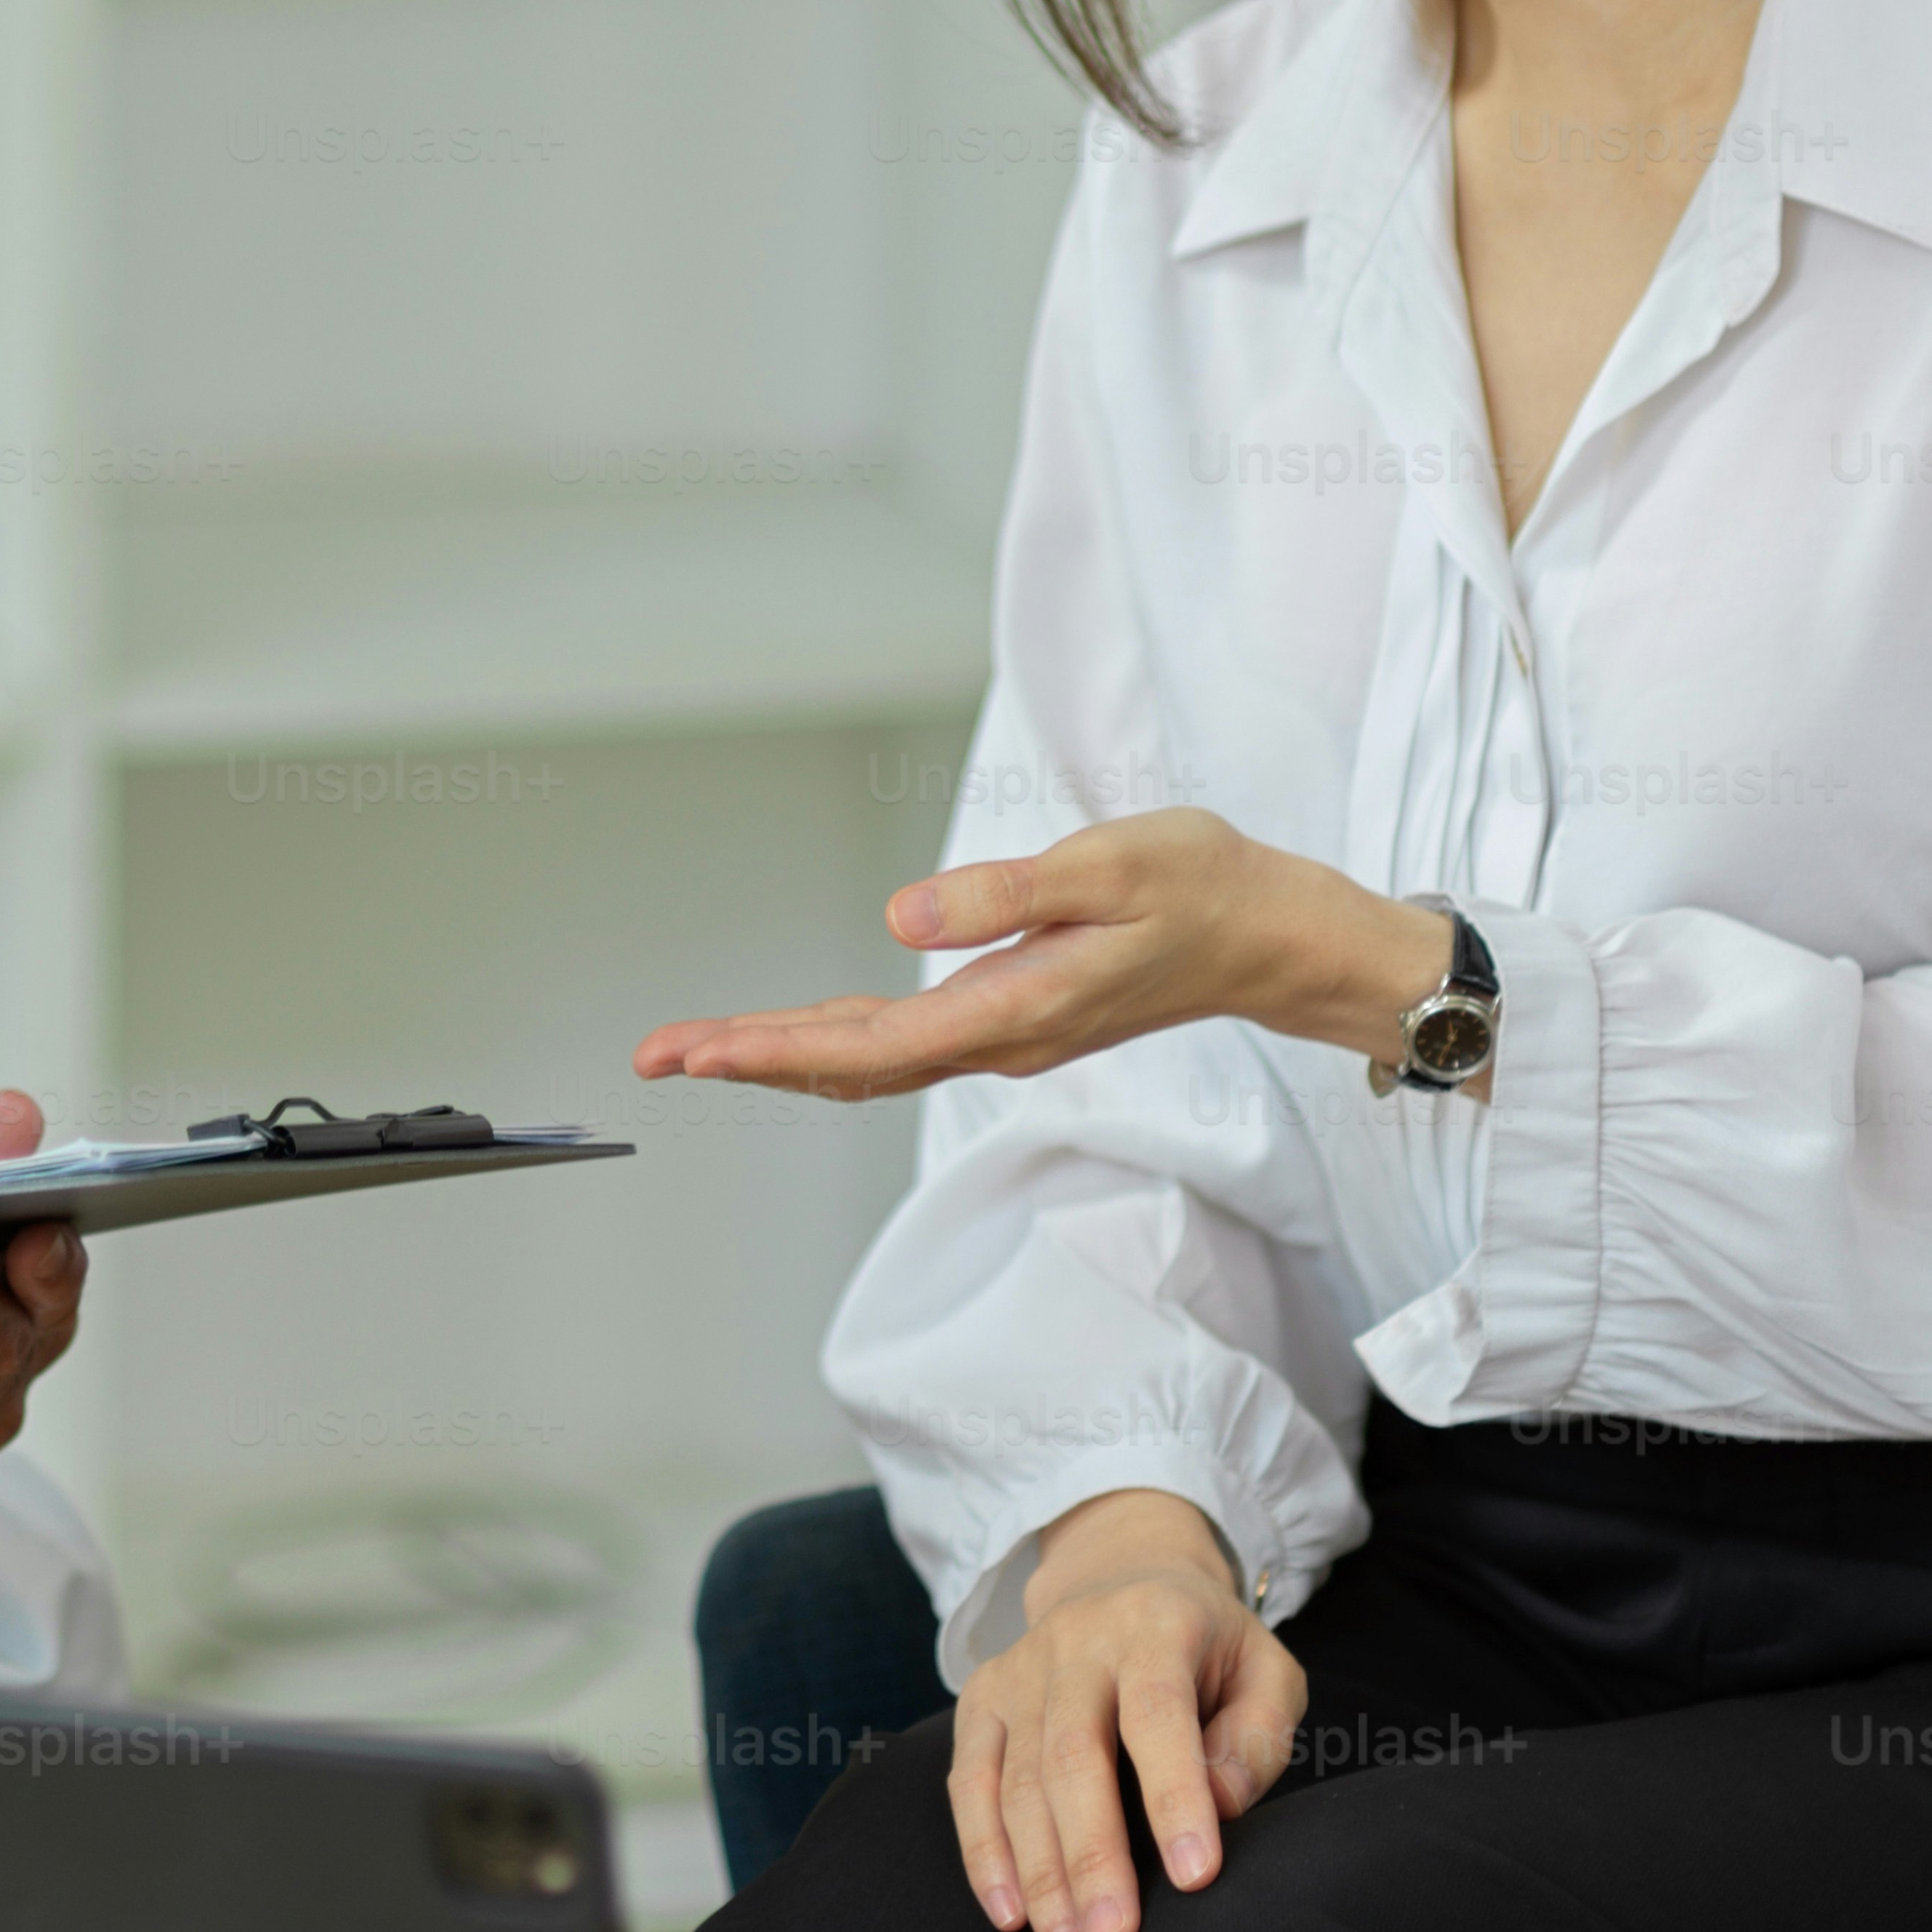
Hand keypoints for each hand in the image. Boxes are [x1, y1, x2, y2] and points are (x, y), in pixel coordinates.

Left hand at [631, 807, 1449, 1100]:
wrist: (1274, 935)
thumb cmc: (1203, 889)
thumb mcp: (1111, 867)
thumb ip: (1007, 892)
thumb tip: (902, 915)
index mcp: (1014, 1008)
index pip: (869, 1044)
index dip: (773, 1048)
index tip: (698, 1050)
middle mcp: (1000, 1037)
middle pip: (852, 1064)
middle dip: (752, 1056)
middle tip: (657, 1053)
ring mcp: (1006, 1032)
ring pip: (872, 1059)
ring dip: (785, 1052)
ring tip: (702, 1046)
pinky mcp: (1013, 1013)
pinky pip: (902, 1043)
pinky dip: (837, 1041)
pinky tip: (800, 1034)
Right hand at [955, 1487, 1307, 1931]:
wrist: (1123, 1575)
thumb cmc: (1210, 1650)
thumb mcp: (1265, 1672)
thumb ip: (1256, 1737)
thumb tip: (1219, 1806)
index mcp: (1156, 1626)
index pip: (1159, 1714)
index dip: (1174, 1796)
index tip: (1195, 1878)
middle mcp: (1076, 1640)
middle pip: (1073, 1756)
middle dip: (1092, 1858)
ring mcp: (1020, 1668)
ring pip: (1018, 1781)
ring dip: (1041, 1875)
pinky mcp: (981, 1697)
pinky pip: (969, 1781)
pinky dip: (984, 1851)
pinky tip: (1010, 1914)